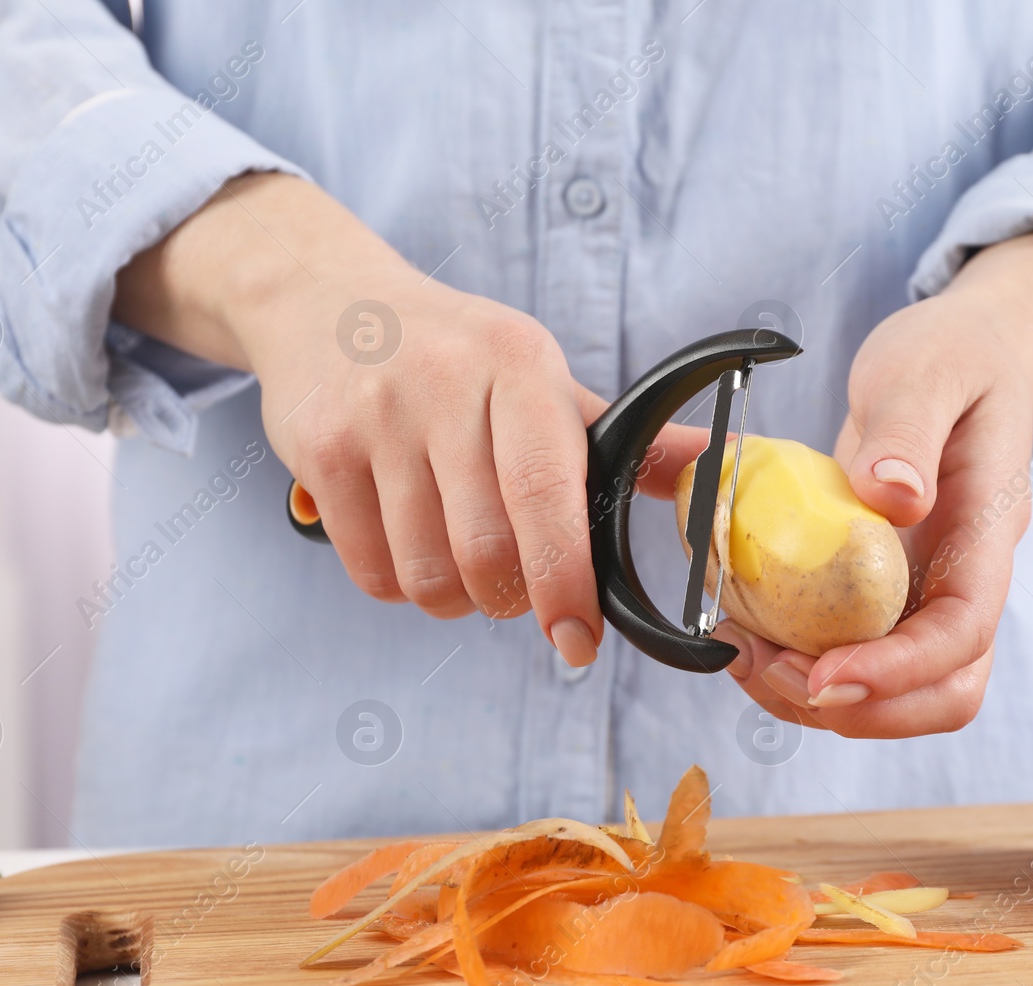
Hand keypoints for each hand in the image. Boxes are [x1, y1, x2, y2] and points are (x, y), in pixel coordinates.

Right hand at [113, 173, 705, 666]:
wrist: (325, 299)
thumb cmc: (453, 354)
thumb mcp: (537, 375)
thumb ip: (621, 439)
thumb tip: (714, 468)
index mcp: (518, 364)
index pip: (545, 493)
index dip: (565, 581)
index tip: (577, 640)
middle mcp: (444, 383)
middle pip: (486, 552)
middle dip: (509, 597)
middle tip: (513, 586)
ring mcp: (374, 416)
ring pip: (427, 575)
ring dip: (453, 597)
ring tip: (456, 556)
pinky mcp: (319, 451)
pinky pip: (371, 574)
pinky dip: (399, 585)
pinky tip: (406, 540)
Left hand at [713, 229, 1032, 736]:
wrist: (965, 352)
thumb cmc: (952, 354)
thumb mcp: (926, 370)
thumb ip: (908, 430)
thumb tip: (893, 498)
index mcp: (987, 529)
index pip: (964, 632)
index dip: (900, 672)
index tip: (827, 678)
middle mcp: (965, 574)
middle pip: (945, 688)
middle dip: (862, 707)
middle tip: (770, 674)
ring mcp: (929, 586)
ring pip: (901, 688)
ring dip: (823, 697)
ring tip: (747, 659)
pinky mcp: (887, 587)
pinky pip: (857, 651)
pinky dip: (803, 663)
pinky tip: (751, 635)